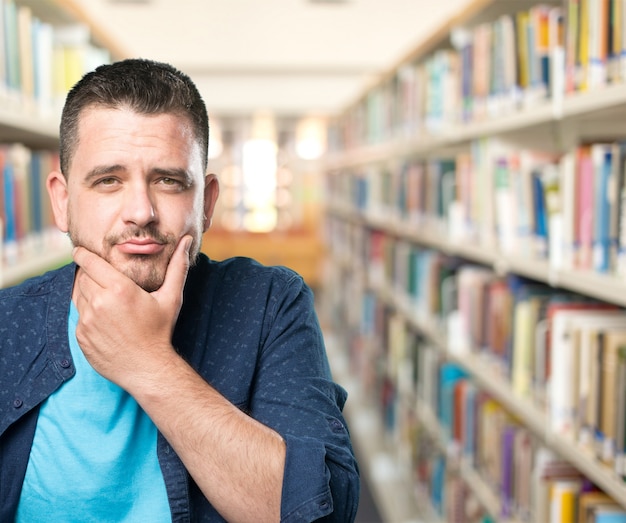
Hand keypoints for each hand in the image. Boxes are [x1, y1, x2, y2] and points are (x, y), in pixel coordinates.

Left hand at [71, 235, 191, 388]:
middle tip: (100, 276)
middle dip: (88, 274)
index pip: (89, 262)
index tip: (80, 251)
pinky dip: (87, 312)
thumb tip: (186, 241)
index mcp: (119, 289)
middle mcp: (99, 303)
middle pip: (82, 277)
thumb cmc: (161, 330)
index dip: (83, 254)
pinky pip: (79, 315)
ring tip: (103, 296)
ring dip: (86, 291)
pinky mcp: (81, 335)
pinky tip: (104, 318)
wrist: (148, 368)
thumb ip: (177, 267)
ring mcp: (87, 321)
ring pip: (78, 295)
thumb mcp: (171, 297)